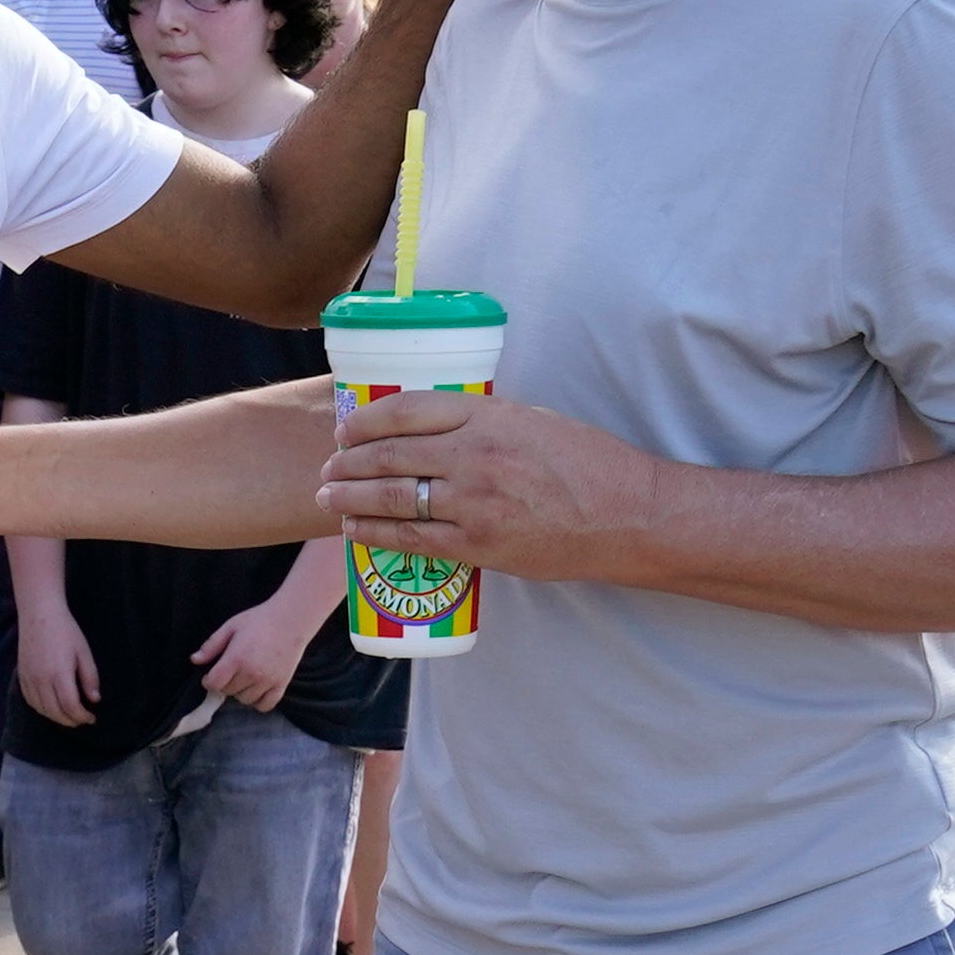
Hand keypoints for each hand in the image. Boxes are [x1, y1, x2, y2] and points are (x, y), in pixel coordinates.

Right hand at [15, 598, 101, 729]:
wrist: (39, 613)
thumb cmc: (66, 631)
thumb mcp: (84, 652)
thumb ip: (90, 678)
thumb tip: (94, 700)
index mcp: (59, 674)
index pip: (70, 706)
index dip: (82, 717)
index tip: (91, 718)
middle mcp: (41, 680)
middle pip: (55, 712)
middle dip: (71, 721)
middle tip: (82, 720)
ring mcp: (29, 678)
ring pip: (41, 709)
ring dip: (56, 717)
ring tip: (69, 715)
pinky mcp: (21, 675)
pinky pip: (30, 700)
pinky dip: (42, 709)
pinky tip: (52, 707)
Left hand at [193, 574, 329, 711]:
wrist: (291, 619)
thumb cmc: (259, 620)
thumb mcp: (231, 626)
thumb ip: (212, 645)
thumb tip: (194, 660)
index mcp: (236, 659)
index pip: (214, 683)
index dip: (208, 681)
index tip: (211, 675)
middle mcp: (251, 674)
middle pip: (228, 692)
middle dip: (225, 683)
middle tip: (231, 671)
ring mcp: (267, 682)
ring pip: (244, 700)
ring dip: (240, 692)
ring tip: (244, 678)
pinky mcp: (281, 685)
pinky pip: (264, 705)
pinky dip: (258, 701)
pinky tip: (256, 689)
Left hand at [323, 384, 647, 580]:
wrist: (626, 515)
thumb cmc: (586, 465)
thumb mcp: (532, 421)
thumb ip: (481, 423)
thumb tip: (429, 431)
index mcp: (489, 415)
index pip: (406, 409)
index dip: (364, 420)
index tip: (345, 427)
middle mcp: (475, 455)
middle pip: (388, 454)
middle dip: (346, 462)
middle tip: (328, 467)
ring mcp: (474, 503)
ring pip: (391, 497)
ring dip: (349, 498)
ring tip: (328, 497)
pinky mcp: (478, 545)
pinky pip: (411, 539)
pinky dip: (375, 533)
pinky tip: (356, 530)